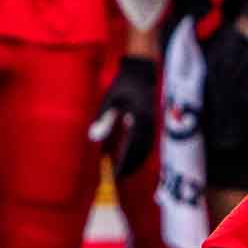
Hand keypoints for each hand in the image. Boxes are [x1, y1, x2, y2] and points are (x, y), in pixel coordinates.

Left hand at [89, 56, 160, 176]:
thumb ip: (103, 119)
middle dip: (131, 164)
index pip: (133, 147)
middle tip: (120, 176)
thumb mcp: (111, 100)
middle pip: (142, 151)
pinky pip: (148, 140)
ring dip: (137, 159)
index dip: (125, 162)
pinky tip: (133, 155)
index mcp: (140, 119)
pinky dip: (141, 150)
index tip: (116, 173)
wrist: (142, 70)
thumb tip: (93, 138)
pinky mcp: (152, 120)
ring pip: (147, 147)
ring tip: (127, 170)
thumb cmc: (124, 84)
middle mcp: (149, 123)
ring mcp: (153, 122)